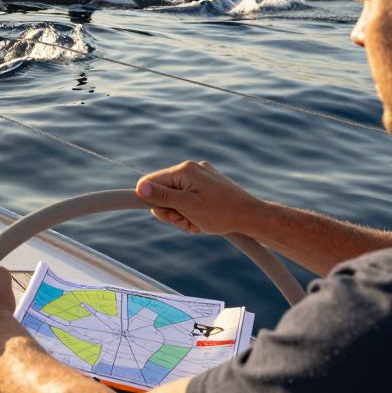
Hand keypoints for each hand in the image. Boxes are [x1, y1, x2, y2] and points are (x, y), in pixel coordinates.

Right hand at [137, 161, 265, 235]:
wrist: (251, 216)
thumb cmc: (222, 213)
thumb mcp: (188, 207)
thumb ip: (162, 196)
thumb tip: (140, 187)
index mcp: (184, 170)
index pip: (151, 182)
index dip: (153, 202)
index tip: (168, 217)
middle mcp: (191, 168)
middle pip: (163, 191)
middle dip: (171, 211)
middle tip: (185, 222)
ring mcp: (200, 175)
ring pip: (175, 196)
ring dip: (181, 214)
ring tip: (196, 224)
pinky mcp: (207, 183)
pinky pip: (188, 196)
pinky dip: (190, 210)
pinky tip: (201, 220)